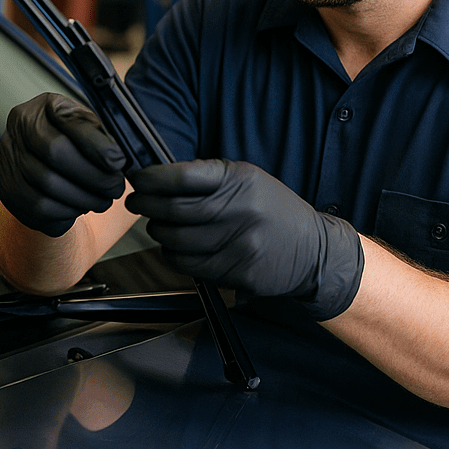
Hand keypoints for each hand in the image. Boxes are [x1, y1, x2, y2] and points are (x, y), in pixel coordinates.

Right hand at [0, 93, 125, 236]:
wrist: (41, 158)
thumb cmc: (71, 139)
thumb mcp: (87, 126)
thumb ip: (101, 135)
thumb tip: (119, 159)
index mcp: (41, 107)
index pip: (68, 121)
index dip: (96, 144)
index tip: (119, 161)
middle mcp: (16, 130)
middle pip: (56, 153)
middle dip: (94, 176)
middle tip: (115, 187)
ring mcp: (7, 160)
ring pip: (47, 186)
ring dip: (84, 198)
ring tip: (103, 199)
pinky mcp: (6, 189)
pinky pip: (38, 209)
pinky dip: (67, 212)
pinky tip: (81, 206)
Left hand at [125, 160, 363, 319]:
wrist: (313, 250)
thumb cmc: (273, 210)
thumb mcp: (249, 180)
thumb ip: (209, 178)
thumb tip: (159, 178)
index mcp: (240, 180)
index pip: (183, 176)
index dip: (152, 178)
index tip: (139, 178)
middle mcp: (239, 210)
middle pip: (174, 210)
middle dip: (146, 204)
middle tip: (135, 201)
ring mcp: (238, 244)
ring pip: (176, 240)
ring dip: (157, 231)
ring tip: (157, 224)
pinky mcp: (237, 272)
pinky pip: (188, 265)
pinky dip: (172, 255)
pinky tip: (175, 247)